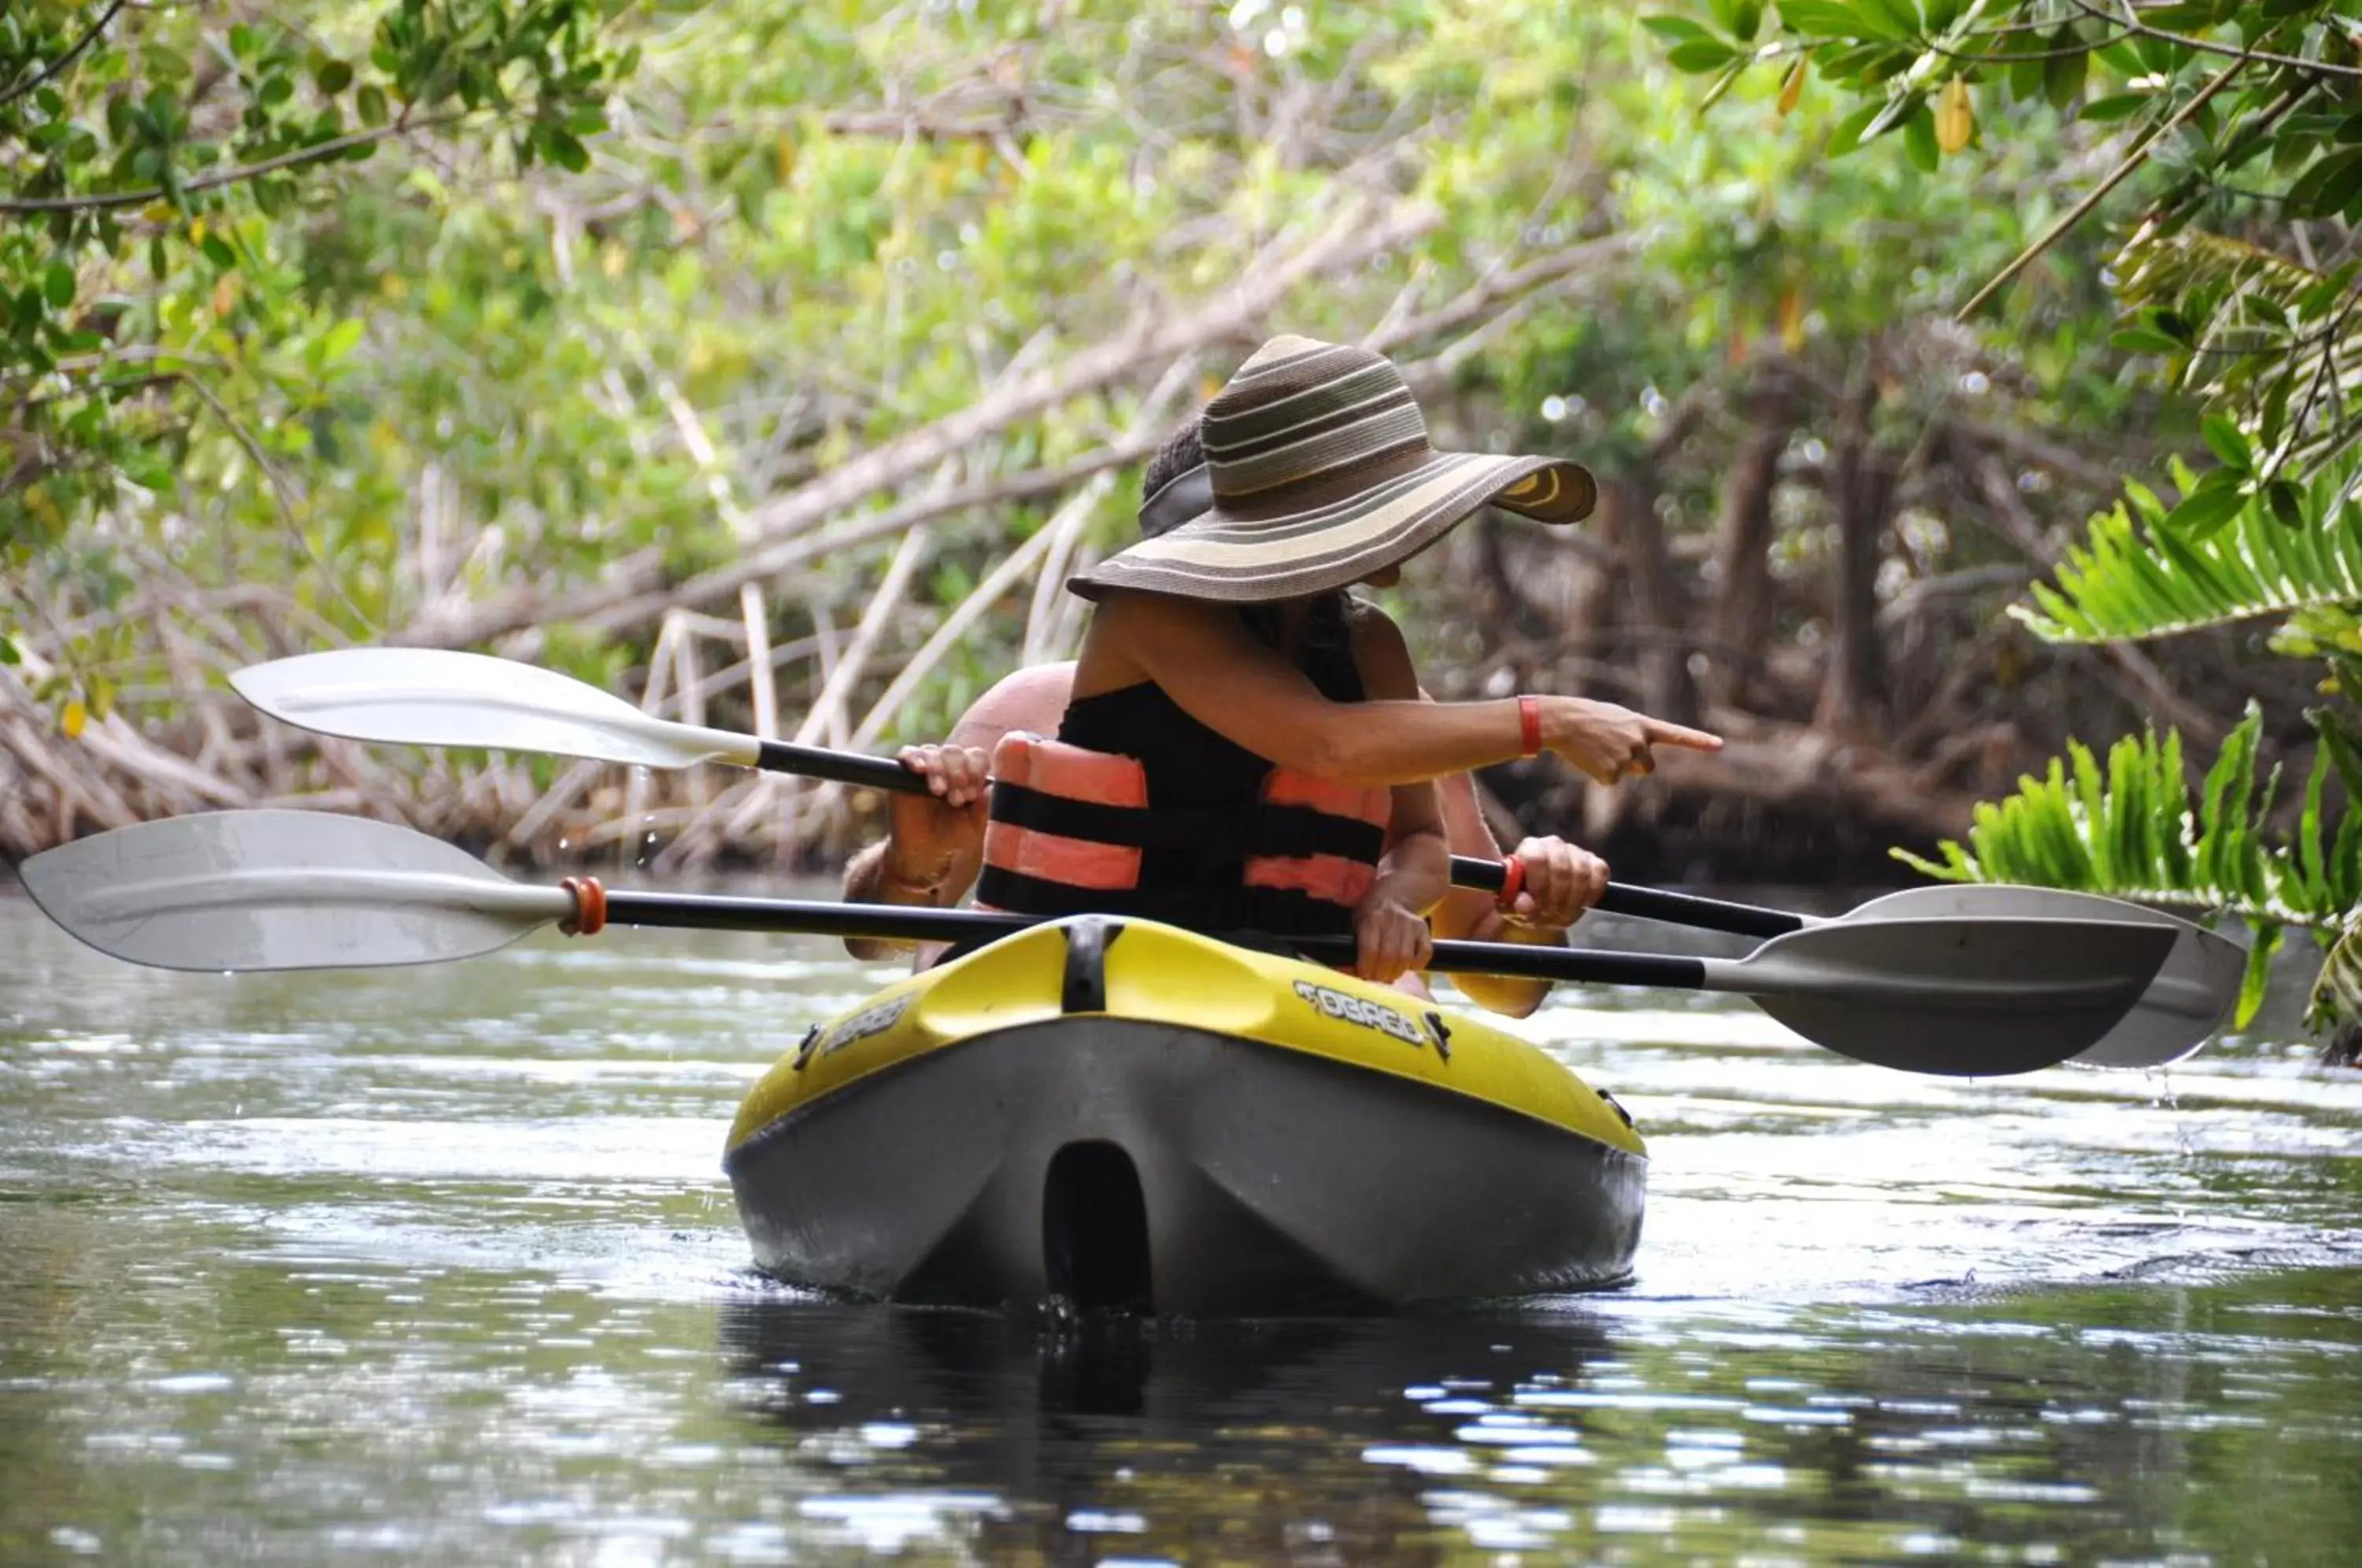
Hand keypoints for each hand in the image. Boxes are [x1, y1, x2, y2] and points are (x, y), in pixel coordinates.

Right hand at [882, 743, 990, 890]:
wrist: (923, 853)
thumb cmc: (953, 837)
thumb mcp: (975, 825)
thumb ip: (986, 806)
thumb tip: (994, 786)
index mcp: (969, 773)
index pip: (976, 757)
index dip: (976, 771)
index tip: (972, 795)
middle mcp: (948, 765)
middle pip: (955, 752)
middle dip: (957, 773)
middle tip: (956, 799)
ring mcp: (926, 766)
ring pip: (933, 752)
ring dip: (938, 768)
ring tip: (939, 791)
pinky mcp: (903, 772)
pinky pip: (907, 754)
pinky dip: (913, 757)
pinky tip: (919, 769)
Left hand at [1351, 886, 1433, 985]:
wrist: (1395, 894)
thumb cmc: (1371, 912)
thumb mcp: (1357, 920)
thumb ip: (1354, 943)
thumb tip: (1349, 970)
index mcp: (1371, 919)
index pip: (1370, 950)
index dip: (1366, 968)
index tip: (1364, 975)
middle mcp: (1392, 921)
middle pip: (1389, 957)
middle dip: (1381, 974)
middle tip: (1377, 979)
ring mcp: (1410, 925)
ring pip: (1406, 957)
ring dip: (1397, 972)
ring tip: (1390, 976)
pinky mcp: (1423, 929)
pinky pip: (1425, 952)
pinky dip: (1417, 964)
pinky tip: (1408, 966)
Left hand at [1503, 835, 1606, 927]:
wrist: (1540, 904)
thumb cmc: (1522, 900)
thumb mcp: (1510, 904)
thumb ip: (1514, 902)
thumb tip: (1525, 905)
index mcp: (1530, 848)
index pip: (1538, 859)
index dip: (1539, 885)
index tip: (1537, 905)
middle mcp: (1554, 844)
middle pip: (1562, 870)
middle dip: (1556, 900)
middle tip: (1549, 916)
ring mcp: (1577, 852)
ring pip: (1582, 875)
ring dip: (1572, 902)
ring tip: (1561, 916)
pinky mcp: (1595, 863)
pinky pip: (1600, 873)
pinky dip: (1592, 894)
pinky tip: (1581, 904)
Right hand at [1541, 697, 1721, 785]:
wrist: (1562, 721)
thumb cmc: (1585, 717)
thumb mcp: (1615, 719)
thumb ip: (1633, 736)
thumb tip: (1635, 764)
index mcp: (1642, 724)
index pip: (1677, 734)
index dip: (1699, 741)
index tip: (1719, 745)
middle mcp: (1639, 742)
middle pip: (1647, 767)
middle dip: (1634, 764)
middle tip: (1610, 750)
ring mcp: (1627, 758)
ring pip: (1628, 773)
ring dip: (1614, 767)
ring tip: (1595, 750)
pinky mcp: (1612, 774)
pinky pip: (1609, 780)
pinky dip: (1598, 773)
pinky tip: (1588, 759)